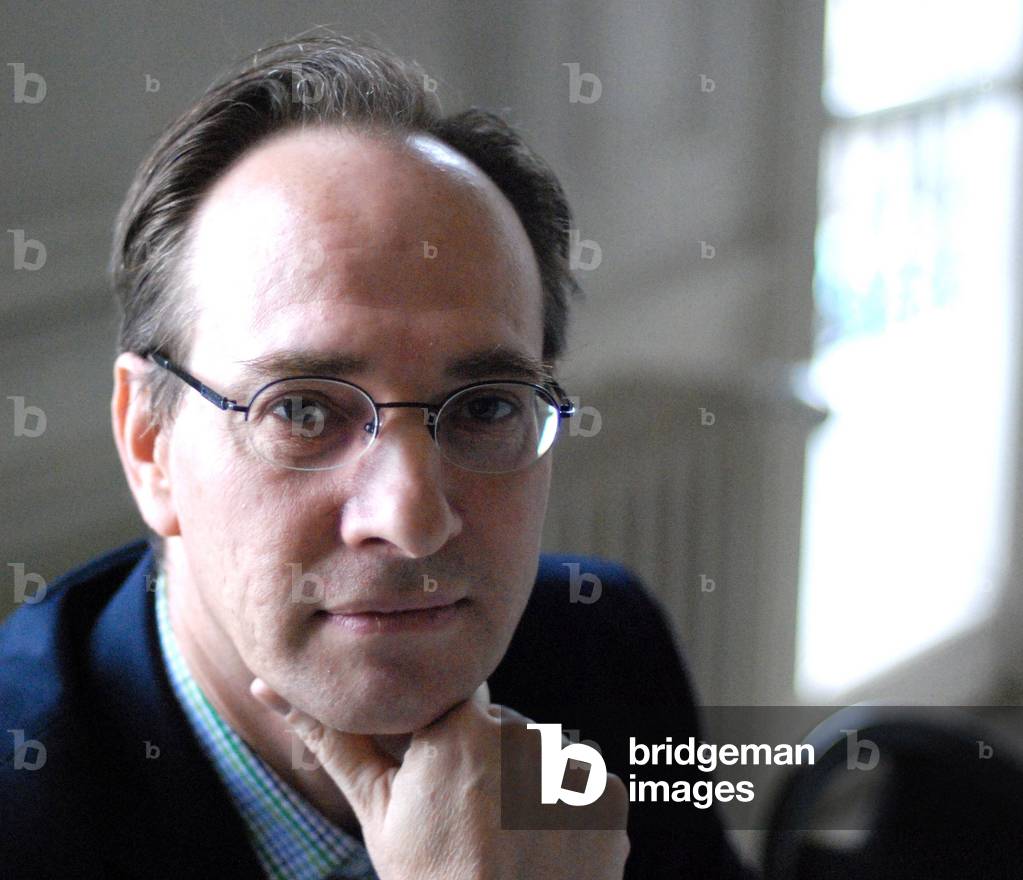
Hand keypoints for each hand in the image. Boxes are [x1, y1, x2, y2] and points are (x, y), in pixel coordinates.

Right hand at [250, 678, 629, 879]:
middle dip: (489, 764)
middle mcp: (526, 732)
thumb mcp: (377, 811)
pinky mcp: (612, 797)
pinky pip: (584, 789)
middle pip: (504, 731)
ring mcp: (574, 766)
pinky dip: (568, 813)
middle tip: (470, 823)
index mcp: (464, 726)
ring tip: (508, 840)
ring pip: (543, 760)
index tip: (444, 780)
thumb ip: (334, 738)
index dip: (449, 739)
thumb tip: (265, 684)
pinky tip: (545, 851)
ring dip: (530, 787)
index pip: (458, 703)